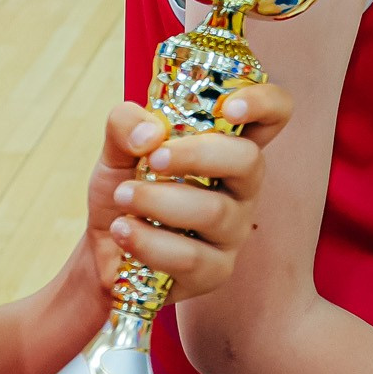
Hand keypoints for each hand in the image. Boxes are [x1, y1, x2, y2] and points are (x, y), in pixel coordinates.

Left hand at [85, 83, 292, 300]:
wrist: (99, 250)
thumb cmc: (123, 190)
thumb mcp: (116, 149)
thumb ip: (126, 124)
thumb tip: (150, 134)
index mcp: (227, 145)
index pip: (273, 114)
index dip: (263, 103)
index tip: (228, 107)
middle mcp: (241, 185)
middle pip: (250, 160)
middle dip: (197, 154)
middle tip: (154, 159)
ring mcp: (233, 230)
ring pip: (214, 211)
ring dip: (158, 200)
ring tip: (123, 197)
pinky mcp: (215, 271)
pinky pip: (190, 257)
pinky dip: (148, 241)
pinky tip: (123, 231)